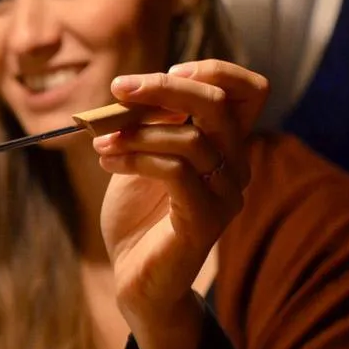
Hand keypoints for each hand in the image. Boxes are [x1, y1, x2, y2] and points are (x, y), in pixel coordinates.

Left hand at [93, 59, 268, 348]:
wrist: (134, 278)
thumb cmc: (136, 217)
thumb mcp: (137, 156)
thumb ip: (144, 123)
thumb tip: (131, 88)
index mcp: (225, 145)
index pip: (248, 91)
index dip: (213, 70)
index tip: (165, 70)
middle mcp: (236, 167)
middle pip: (219, 104)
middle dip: (164, 88)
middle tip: (118, 88)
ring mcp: (226, 195)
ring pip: (191, 138)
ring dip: (135, 131)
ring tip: (100, 142)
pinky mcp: (205, 221)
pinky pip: (176, 172)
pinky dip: (136, 158)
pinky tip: (108, 162)